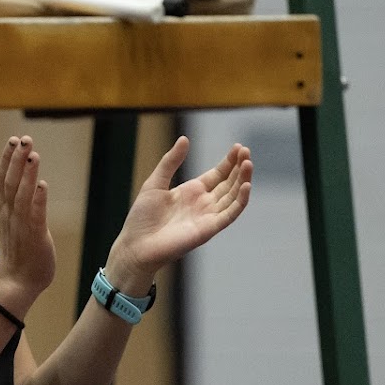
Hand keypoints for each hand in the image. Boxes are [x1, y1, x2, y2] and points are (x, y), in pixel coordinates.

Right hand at [0, 136, 56, 302]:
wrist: (17, 281)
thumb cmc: (17, 249)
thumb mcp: (7, 218)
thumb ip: (3, 196)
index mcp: (4, 208)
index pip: (3, 178)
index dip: (6, 158)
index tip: (12, 140)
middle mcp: (10, 213)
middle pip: (10, 182)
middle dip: (16, 159)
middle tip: (22, 139)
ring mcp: (21, 224)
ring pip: (22, 195)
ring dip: (27, 174)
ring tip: (32, 154)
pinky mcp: (34, 235)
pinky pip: (35, 215)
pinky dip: (38, 199)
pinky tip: (42, 185)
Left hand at [107, 138, 251, 291]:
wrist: (136, 245)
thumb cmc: (142, 217)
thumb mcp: (155, 182)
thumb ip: (171, 161)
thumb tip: (185, 139)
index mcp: (191, 192)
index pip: (217, 175)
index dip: (229, 162)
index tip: (238, 147)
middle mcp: (203, 204)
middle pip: (228, 183)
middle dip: (239, 168)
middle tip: (246, 151)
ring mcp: (207, 216)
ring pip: (233, 196)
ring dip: (243, 180)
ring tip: (249, 163)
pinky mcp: (209, 229)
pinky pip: (230, 214)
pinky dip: (240, 201)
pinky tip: (246, 185)